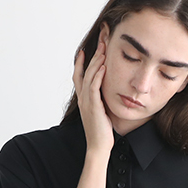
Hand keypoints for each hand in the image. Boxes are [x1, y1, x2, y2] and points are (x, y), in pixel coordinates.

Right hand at [72, 24, 113, 156]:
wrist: (99, 146)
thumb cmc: (102, 131)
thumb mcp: (101, 111)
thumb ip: (102, 100)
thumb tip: (107, 92)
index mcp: (84, 98)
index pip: (79, 75)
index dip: (81, 61)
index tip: (86, 48)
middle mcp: (83, 98)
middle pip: (84, 70)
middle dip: (93, 54)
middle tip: (100, 40)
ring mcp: (86, 102)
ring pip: (89, 76)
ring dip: (96, 61)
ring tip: (103, 48)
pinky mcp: (93, 107)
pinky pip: (94, 87)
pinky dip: (98, 75)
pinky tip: (103, 66)